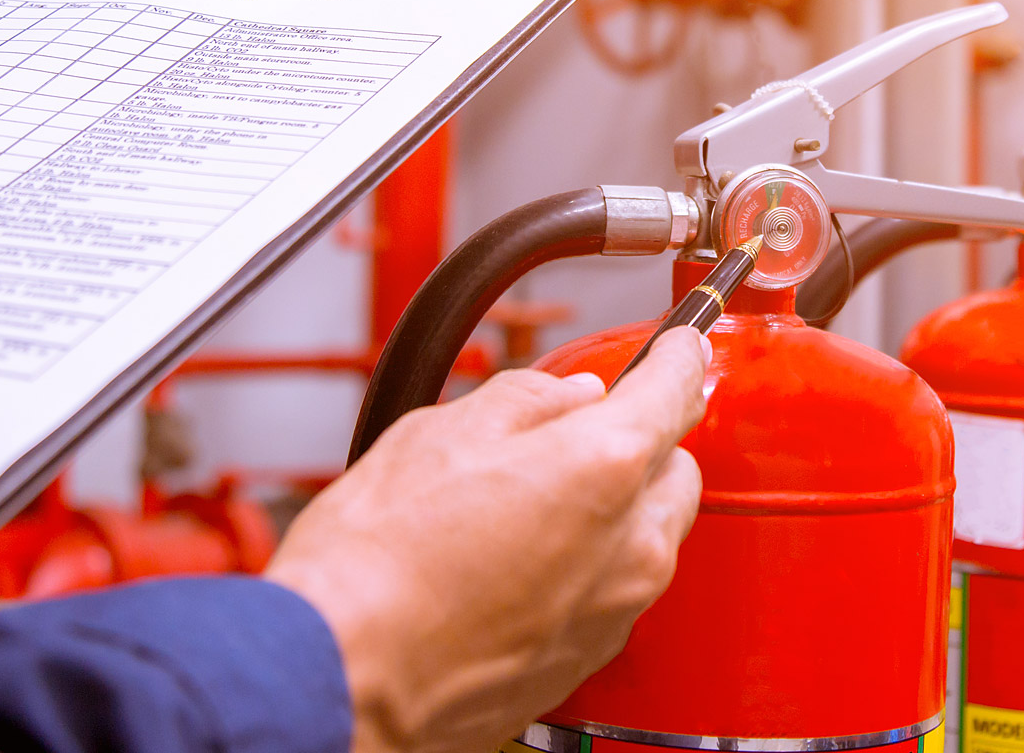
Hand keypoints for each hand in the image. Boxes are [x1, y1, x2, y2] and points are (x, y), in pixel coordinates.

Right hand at [267, 326, 709, 752]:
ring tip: (529, 505)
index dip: (679, 356)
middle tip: (576, 431)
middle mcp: (631, 545)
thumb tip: (569, 396)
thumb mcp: (441, 433)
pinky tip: (521, 562)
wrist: (344, 677)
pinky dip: (590, 567)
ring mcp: (616, 609)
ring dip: (617, 510)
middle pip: (675, 469)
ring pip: (651, 536)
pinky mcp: (590, 657)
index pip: (676, 388)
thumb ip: (527, 402)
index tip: (678, 346)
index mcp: (604, 467)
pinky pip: (617, 591)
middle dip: (642, 443)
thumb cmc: (377, 563)